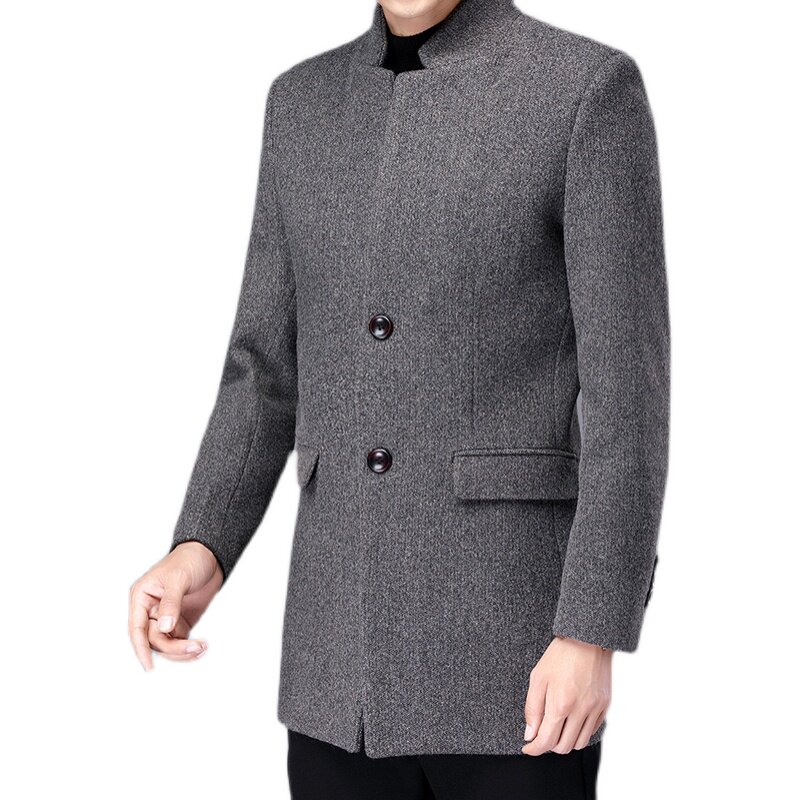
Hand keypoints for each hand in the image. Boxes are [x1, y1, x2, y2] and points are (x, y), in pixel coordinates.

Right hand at [128, 541, 222, 670]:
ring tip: (201, 648)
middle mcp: (151, 610)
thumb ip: (171, 603)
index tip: (148, 666)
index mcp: (142, 597)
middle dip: (173, 648)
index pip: (137, 628)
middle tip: (194, 647)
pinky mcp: (181, 622)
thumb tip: (164, 627)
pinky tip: (201, 648)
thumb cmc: (189, 559)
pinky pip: (180, 642)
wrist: (210, 555)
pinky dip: (188, 649)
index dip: (141, 649)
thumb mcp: (179, 578)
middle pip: (154, 640)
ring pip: (166, 644)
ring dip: (182, 651)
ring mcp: (166, 618)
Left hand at [522, 635, 611, 754]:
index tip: (527, 747)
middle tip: (541, 735)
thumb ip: (532, 709)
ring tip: (556, 728)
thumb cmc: (560, 655)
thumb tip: (530, 734)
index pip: (546, 740)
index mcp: (560, 703)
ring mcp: (595, 709)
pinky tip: (571, 720)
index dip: (534, 748)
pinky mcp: (605, 706)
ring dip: (565, 741)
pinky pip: (592, 731)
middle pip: (564, 746)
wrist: (587, 639)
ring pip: (579, 743)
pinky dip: (580, 732)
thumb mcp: (538, 678)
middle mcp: (580, 710)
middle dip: (549, 745)